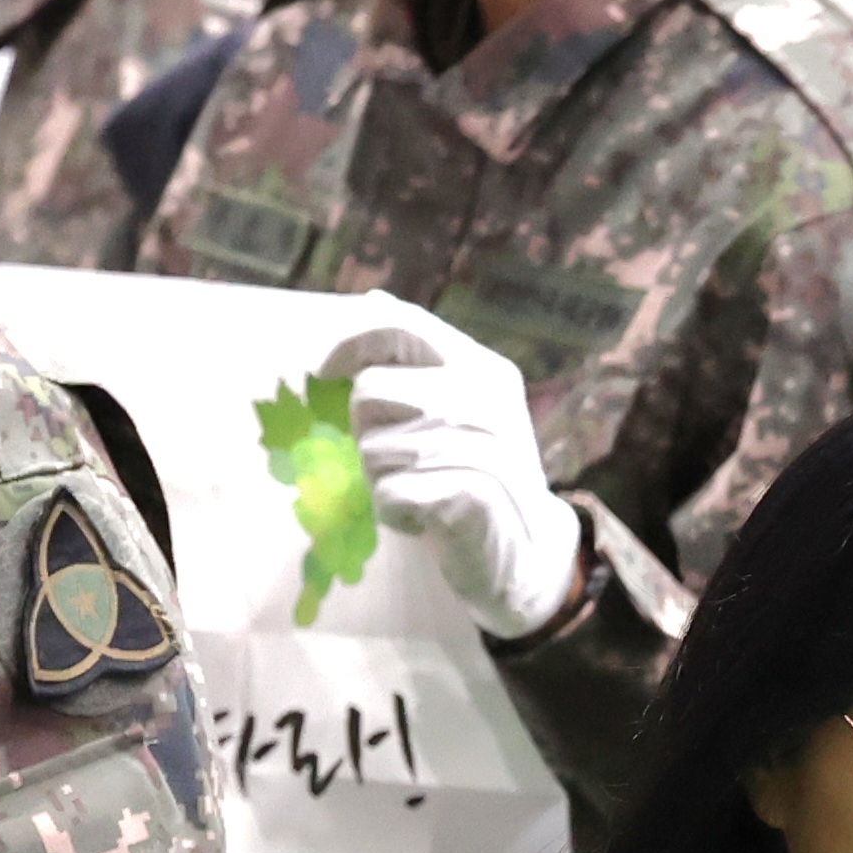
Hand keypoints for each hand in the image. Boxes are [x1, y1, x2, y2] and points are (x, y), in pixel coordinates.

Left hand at [316, 305, 583, 639]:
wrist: (529, 553)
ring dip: (383, 480)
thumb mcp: (458, 404)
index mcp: (482, 367)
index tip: (323, 371)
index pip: (401, 326)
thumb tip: (371, 299)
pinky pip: (388, 495)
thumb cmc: (479, 473)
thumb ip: (418, 357)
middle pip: (369, 393)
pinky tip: (427, 521)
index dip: (350, 342)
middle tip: (406, 460)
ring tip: (422, 491)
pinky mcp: (467, 495)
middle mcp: (483, 398)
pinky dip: (397, 515)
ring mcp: (480, 446)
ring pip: (372, 449)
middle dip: (370, 432)